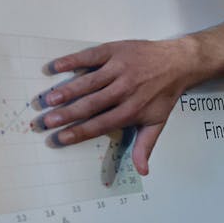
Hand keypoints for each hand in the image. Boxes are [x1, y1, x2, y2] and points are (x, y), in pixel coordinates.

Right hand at [35, 37, 197, 174]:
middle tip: (45, 122)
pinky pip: (90, 56)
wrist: (178, 62)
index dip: (79, 132)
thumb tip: (142, 171)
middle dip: (67, 114)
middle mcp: (124, 90)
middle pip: (91, 105)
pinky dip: (72, 61)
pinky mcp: (115, 51)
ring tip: (48, 100)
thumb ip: (146, 146)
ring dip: (67, 90)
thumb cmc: (164, 94)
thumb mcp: (158, 122)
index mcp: (132, 110)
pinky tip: (55, 67)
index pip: (101, 124)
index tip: (59, 138)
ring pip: (89, 82)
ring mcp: (119, 69)